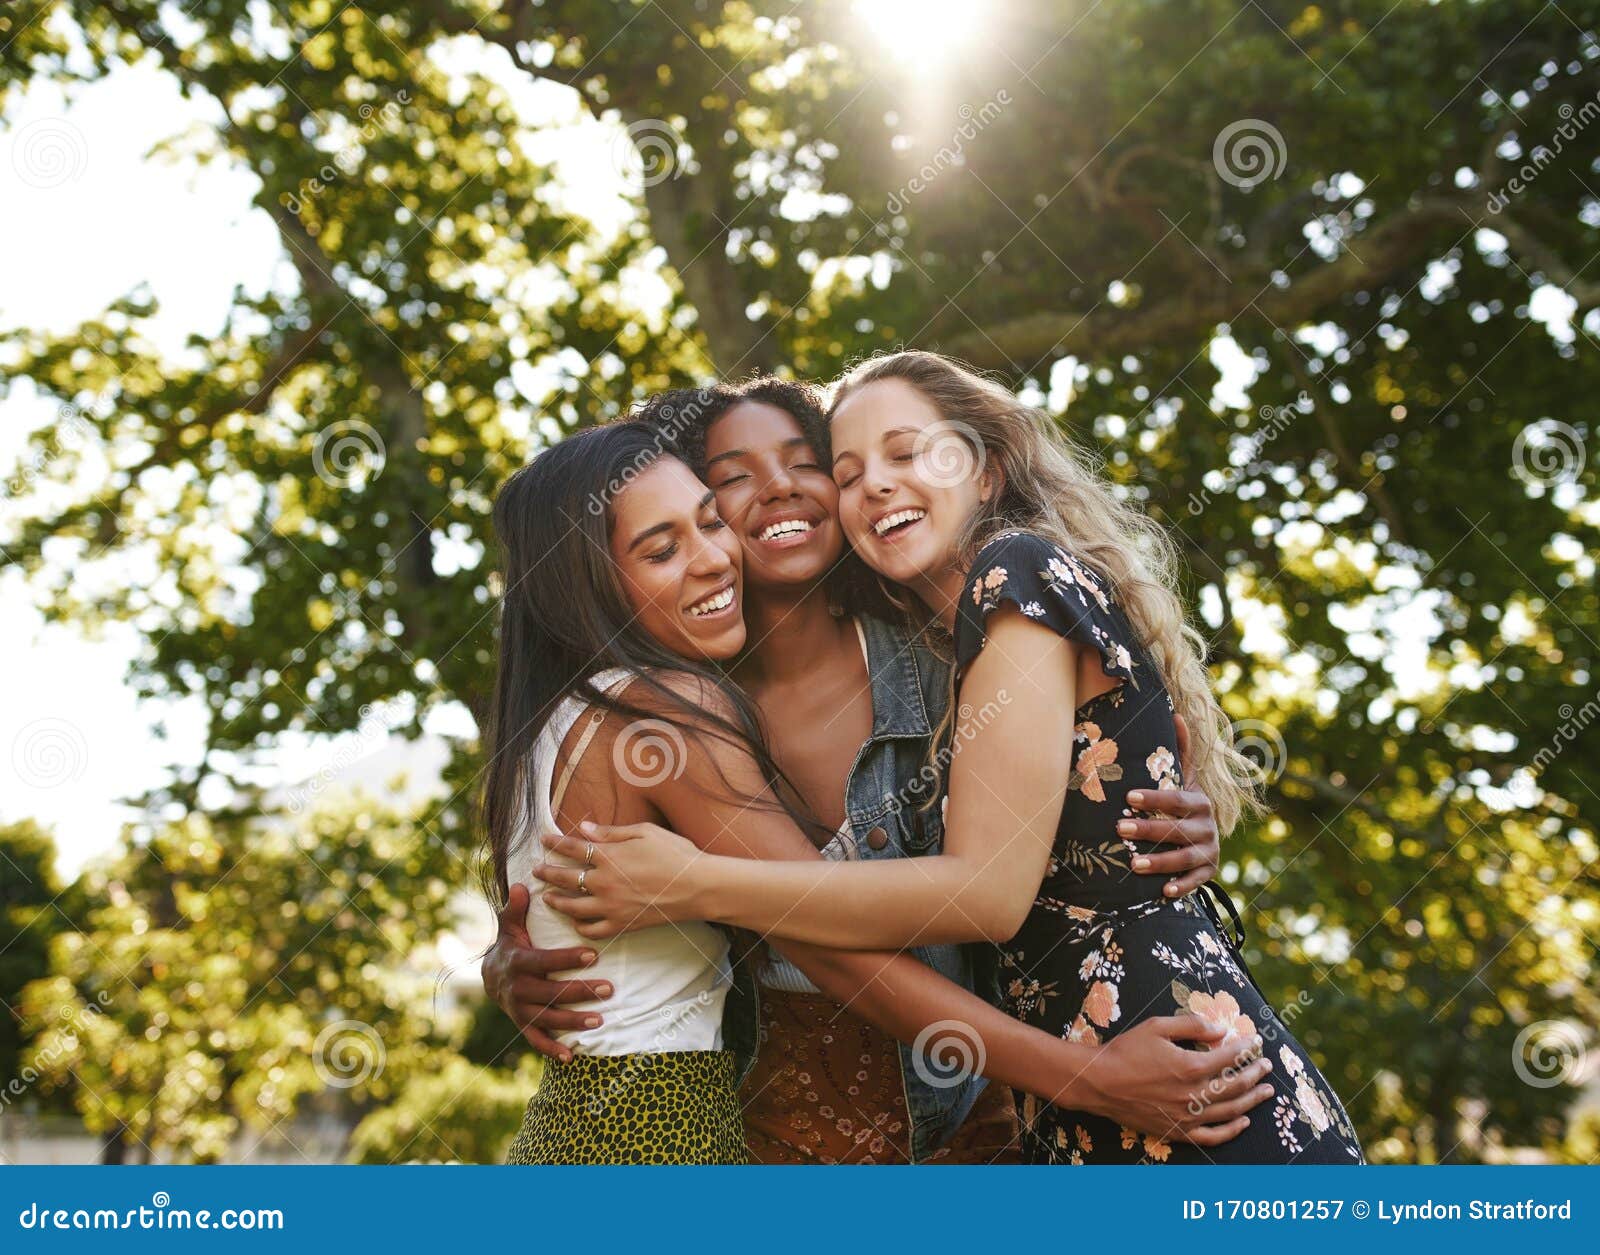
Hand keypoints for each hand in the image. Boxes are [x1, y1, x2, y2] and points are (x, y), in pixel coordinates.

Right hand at [481, 883, 613, 1062]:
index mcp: (516, 961)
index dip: (565, 959)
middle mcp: (516, 988)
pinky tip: (572, 1056)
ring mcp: (519, 1009)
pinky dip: (552, 1049)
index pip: (543, 961)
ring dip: (573, 1021)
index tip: (592, 955)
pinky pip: (536, 1039)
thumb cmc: (511, 943)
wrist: (490, 974)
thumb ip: (516, 908)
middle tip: (610, 989)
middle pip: (549, 993)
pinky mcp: (522, 1024)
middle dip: (580, 992)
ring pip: (547, 1018)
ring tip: (601, 1021)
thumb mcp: (510, 924)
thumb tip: (521, 886)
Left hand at [534, 820, 705, 939]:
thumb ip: (611, 832)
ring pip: (571, 906)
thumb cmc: (676, 854)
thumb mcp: (645, 832)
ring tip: (547, 897)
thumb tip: (585, 828)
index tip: (543, 839)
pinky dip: (579, 925)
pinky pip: (591, 929)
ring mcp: (610, 906)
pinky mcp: (621, 924)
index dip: (554, 842)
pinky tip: (576, 920)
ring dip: (555, 900)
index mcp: (609, 856)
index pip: (572, 847)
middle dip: (546, 871)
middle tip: (536, 868)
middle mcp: (603, 882)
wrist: (698, 887)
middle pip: (564, 877)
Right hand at [1075, 1014, 1274, 1145]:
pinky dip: (1232, 1130)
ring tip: (1266, 1091)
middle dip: (1255, 1073)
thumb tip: (1220, 1029)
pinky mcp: (1178, 1131)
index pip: (1229, 1057)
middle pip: (1236, 1085)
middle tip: (1267, 1066)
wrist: (1099, 1082)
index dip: (1245, 1048)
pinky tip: (1244, 1121)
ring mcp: (1187, 1116)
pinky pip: (1213, 1136)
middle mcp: (1194, 1095)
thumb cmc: (1126, 1051)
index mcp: (1190, 1066)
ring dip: (1253, 1100)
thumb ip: (1192, 1025)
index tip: (1255, 1042)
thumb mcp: (1157, 1026)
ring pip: (1231, 1111)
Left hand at [1118, 713, 1219, 897]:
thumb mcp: (1184, 778)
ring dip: (1159, 862)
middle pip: (1177, 830)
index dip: (1154, 798)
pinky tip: (1162, 891)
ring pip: (1184, 858)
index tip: (1128, 797)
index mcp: (1199, 801)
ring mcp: (1209, 851)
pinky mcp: (1208, 873)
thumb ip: (1181, 751)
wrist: (1207, 837)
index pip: (1176, 799)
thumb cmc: (1184, 804)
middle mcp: (1207, 826)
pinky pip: (1196, 883)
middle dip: (1149, 829)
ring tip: (1133, 863)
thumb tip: (1176, 714)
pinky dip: (1182, 887)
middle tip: (1119, 828)